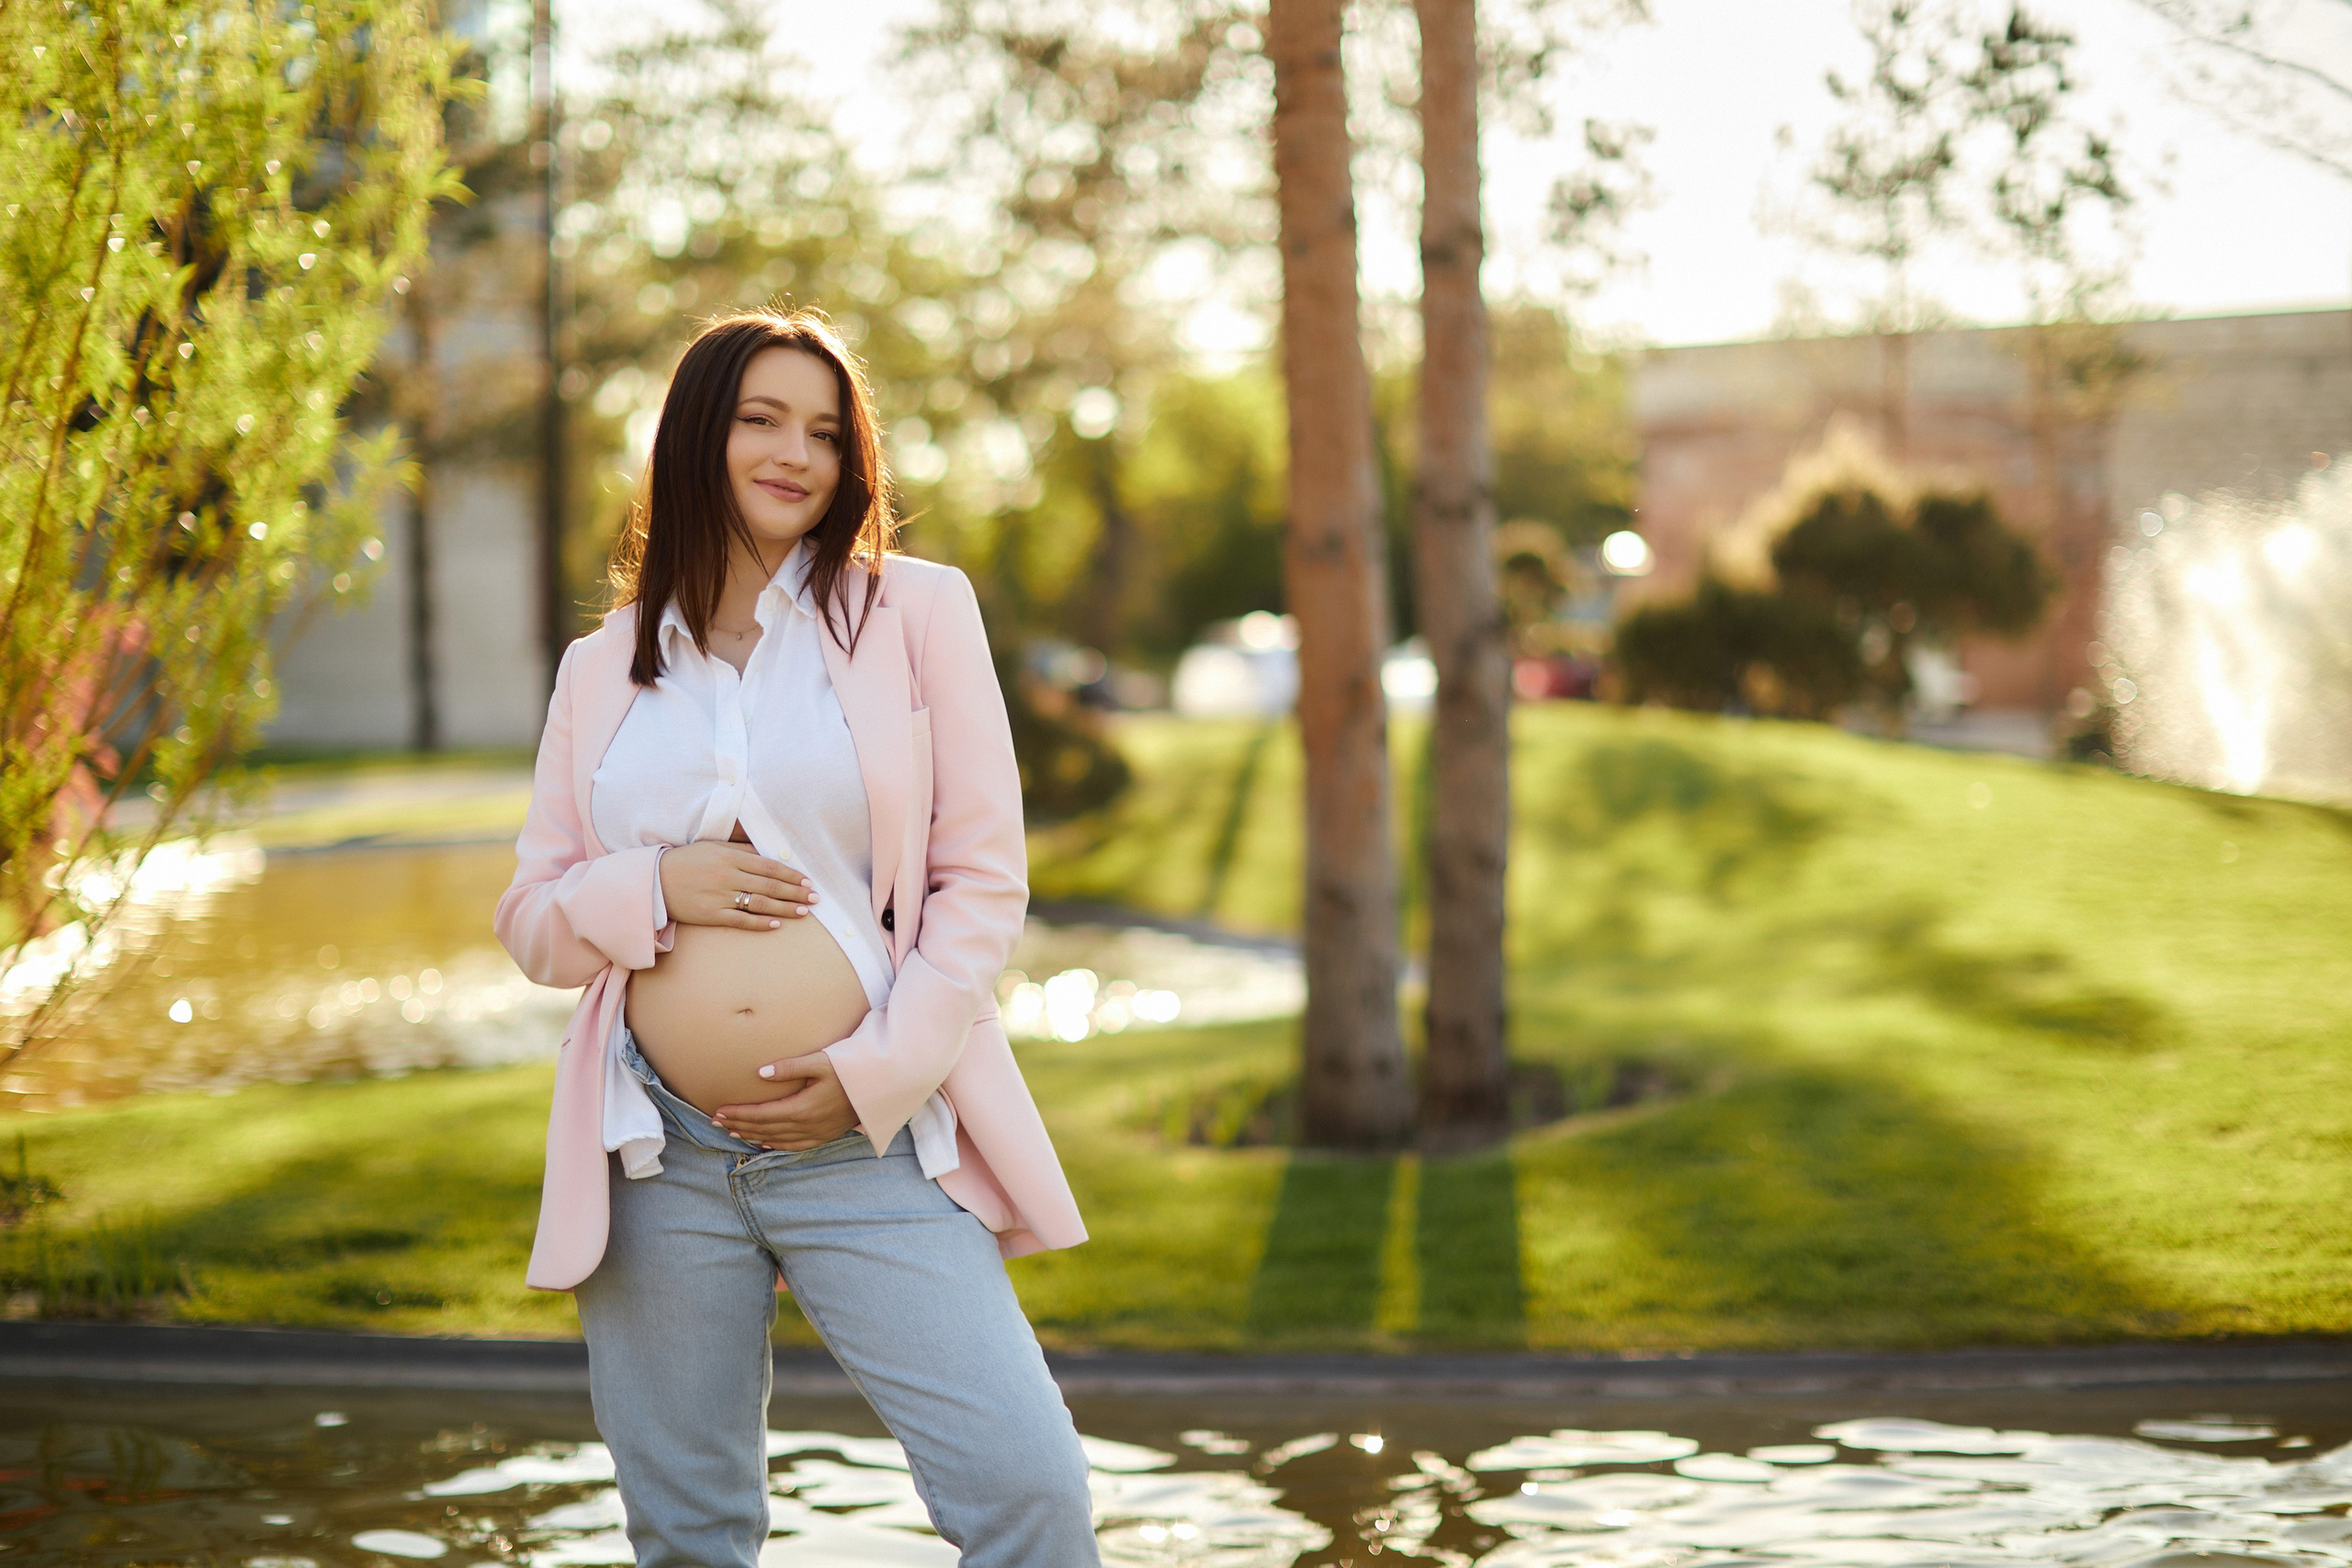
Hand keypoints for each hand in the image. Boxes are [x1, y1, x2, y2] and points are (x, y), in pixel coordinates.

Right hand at [659, 840, 816, 928]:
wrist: (654, 880)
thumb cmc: (687, 861)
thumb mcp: (713, 847)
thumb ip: (741, 849)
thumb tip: (768, 852)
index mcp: (730, 857)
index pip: (769, 866)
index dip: (791, 875)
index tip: (808, 882)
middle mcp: (728, 876)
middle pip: (769, 885)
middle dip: (795, 893)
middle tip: (815, 899)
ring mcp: (720, 896)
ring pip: (759, 903)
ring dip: (784, 909)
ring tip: (803, 912)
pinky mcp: (711, 915)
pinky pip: (740, 920)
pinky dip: (759, 923)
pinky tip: (776, 925)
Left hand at [712, 1052, 857, 1149]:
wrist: (879, 1087)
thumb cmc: (850, 1069)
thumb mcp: (821, 1062)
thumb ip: (790, 1067)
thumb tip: (760, 1072)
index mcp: (803, 1108)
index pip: (762, 1114)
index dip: (739, 1114)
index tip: (719, 1111)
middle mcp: (807, 1126)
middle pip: (765, 1129)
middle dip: (739, 1125)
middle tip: (716, 1122)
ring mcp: (817, 1134)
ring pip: (776, 1139)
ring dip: (752, 1136)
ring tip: (733, 1131)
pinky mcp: (824, 1136)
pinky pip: (793, 1146)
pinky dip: (774, 1145)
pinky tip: (763, 1142)